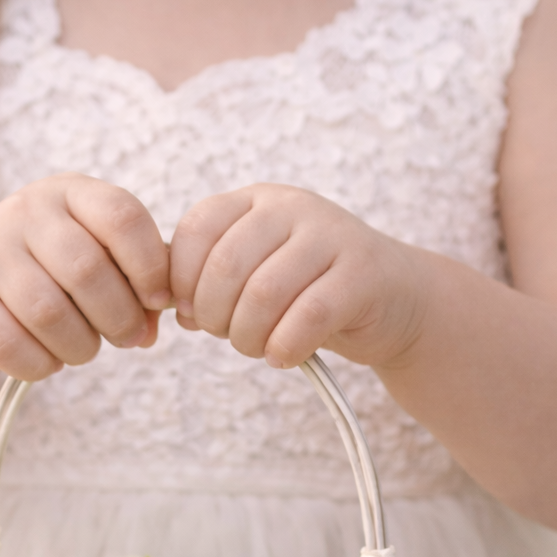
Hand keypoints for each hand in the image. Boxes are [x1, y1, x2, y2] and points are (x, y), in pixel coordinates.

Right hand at [0, 174, 170, 379]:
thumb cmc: (55, 271)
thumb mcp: (100, 258)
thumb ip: (137, 285)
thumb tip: (150, 330)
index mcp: (71, 193)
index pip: (122, 217)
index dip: (150, 266)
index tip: (156, 301)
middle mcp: (26, 211)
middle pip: (87, 271)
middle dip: (120, 319)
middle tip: (126, 337)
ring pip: (48, 313)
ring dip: (81, 348)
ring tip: (84, 350)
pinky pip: (9, 344)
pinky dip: (40, 365)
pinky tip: (48, 360)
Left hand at [169, 184, 425, 369]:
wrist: (394, 300)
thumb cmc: (309, 291)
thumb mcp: (255, 273)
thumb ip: (208, 278)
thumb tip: (162, 301)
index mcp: (256, 200)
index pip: (196, 230)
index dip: (182, 282)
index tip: (192, 314)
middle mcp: (292, 208)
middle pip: (225, 267)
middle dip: (215, 317)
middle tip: (228, 336)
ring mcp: (331, 237)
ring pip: (264, 294)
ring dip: (248, 338)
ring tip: (258, 348)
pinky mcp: (361, 275)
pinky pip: (307, 318)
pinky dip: (285, 348)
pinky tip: (284, 356)